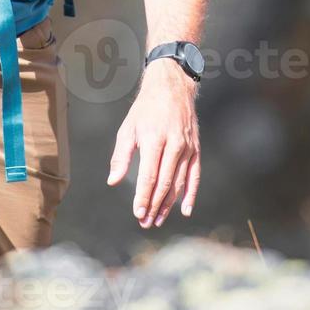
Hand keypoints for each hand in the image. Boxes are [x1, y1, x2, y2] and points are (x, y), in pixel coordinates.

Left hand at [107, 58, 200, 227]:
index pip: (149, 176)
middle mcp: (174, 144)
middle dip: (155, 206)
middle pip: (165, 183)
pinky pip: (195, 175)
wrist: (171, 87)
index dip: (143, 197)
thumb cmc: (146, 109)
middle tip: (145, 222)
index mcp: (154, 139)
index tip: (137, 213)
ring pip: (179, 183)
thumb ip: (121, 156)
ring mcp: (187, 147)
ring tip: (158, 219)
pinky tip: (185, 210)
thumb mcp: (127, 128)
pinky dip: (191, 194)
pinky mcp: (195, 148)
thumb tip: (113, 181)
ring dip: (168, 204)